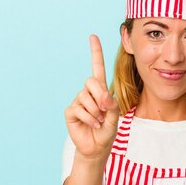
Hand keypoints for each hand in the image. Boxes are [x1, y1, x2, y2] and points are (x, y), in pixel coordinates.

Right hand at [64, 35, 119, 159]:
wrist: (97, 147)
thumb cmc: (107, 130)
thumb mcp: (114, 116)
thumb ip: (111, 104)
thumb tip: (103, 96)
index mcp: (100, 90)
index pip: (97, 67)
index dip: (95, 52)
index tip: (92, 36)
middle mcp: (87, 92)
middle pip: (92, 81)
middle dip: (101, 96)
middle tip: (105, 111)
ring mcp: (78, 101)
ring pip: (87, 98)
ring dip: (96, 112)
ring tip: (98, 122)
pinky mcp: (70, 111)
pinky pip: (80, 109)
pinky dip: (89, 118)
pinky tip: (91, 125)